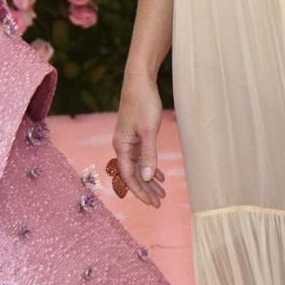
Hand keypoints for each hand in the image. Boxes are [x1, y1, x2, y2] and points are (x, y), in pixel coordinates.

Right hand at [112, 74, 166, 209]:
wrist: (139, 81)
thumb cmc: (143, 103)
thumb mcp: (149, 131)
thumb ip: (148, 155)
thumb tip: (147, 177)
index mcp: (121, 146)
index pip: (129, 176)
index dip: (140, 191)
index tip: (152, 203)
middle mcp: (122, 146)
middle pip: (133, 174)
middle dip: (146, 190)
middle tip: (159, 203)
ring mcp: (129, 141)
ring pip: (138, 167)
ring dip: (149, 181)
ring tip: (162, 194)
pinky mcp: (136, 135)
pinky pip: (142, 157)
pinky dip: (150, 167)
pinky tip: (159, 176)